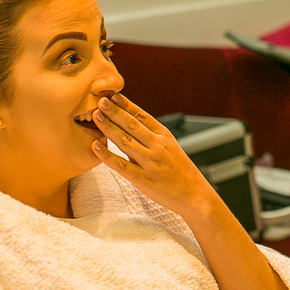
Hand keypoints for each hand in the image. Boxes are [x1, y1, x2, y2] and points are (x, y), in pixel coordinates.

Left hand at [91, 93, 217, 220]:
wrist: (194, 193)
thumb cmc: (179, 170)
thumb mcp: (170, 147)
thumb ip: (151, 137)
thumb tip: (130, 124)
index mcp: (164, 136)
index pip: (142, 116)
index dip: (127, 105)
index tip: (113, 95)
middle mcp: (157, 145)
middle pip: (132, 125)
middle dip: (115, 112)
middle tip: (99, 101)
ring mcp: (150, 162)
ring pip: (125, 141)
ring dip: (109, 128)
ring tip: (96, 116)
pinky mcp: (143, 179)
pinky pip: (122, 165)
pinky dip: (108, 156)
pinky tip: (95, 147)